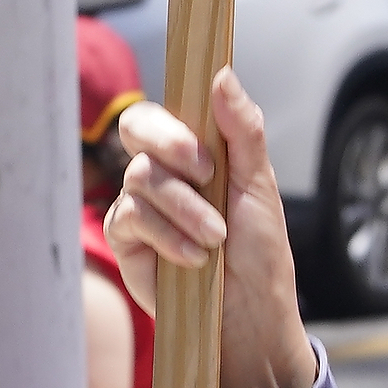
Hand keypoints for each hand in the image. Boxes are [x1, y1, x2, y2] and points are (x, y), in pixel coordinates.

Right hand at [108, 71, 316, 387]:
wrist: (250, 314)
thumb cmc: (260, 251)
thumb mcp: (259, 186)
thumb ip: (242, 131)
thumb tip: (222, 74)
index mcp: (197, 152)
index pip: (166, 111)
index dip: (175, 118)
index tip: (204, 147)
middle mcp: (164, 172)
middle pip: (136, 128)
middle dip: (171, 145)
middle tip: (207, 174)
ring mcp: (142, 205)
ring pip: (140, 177)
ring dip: (185, 207)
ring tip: (216, 238)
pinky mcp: (127, 242)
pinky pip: (129, 218)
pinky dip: (167, 235)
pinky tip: (193, 257)